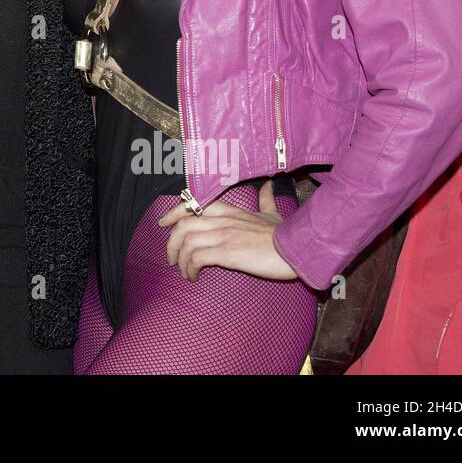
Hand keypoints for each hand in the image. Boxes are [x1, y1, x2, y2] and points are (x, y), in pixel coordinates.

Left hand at [158, 182, 299, 281]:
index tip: (163, 223)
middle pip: (182, 225)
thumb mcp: (273, 212)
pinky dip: (190, 268)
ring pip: (186, 242)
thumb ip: (265, 200)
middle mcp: (222, 220)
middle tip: (171, 258)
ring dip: (180, 260)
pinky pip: (197, 258)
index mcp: (229, 210)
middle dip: (171, 243)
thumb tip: (268, 186)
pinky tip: (194, 276)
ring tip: (184, 272)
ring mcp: (224, 236)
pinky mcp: (228, 253)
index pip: (192, 204)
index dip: (173, 213)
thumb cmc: (285, 233)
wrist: (297, 248)